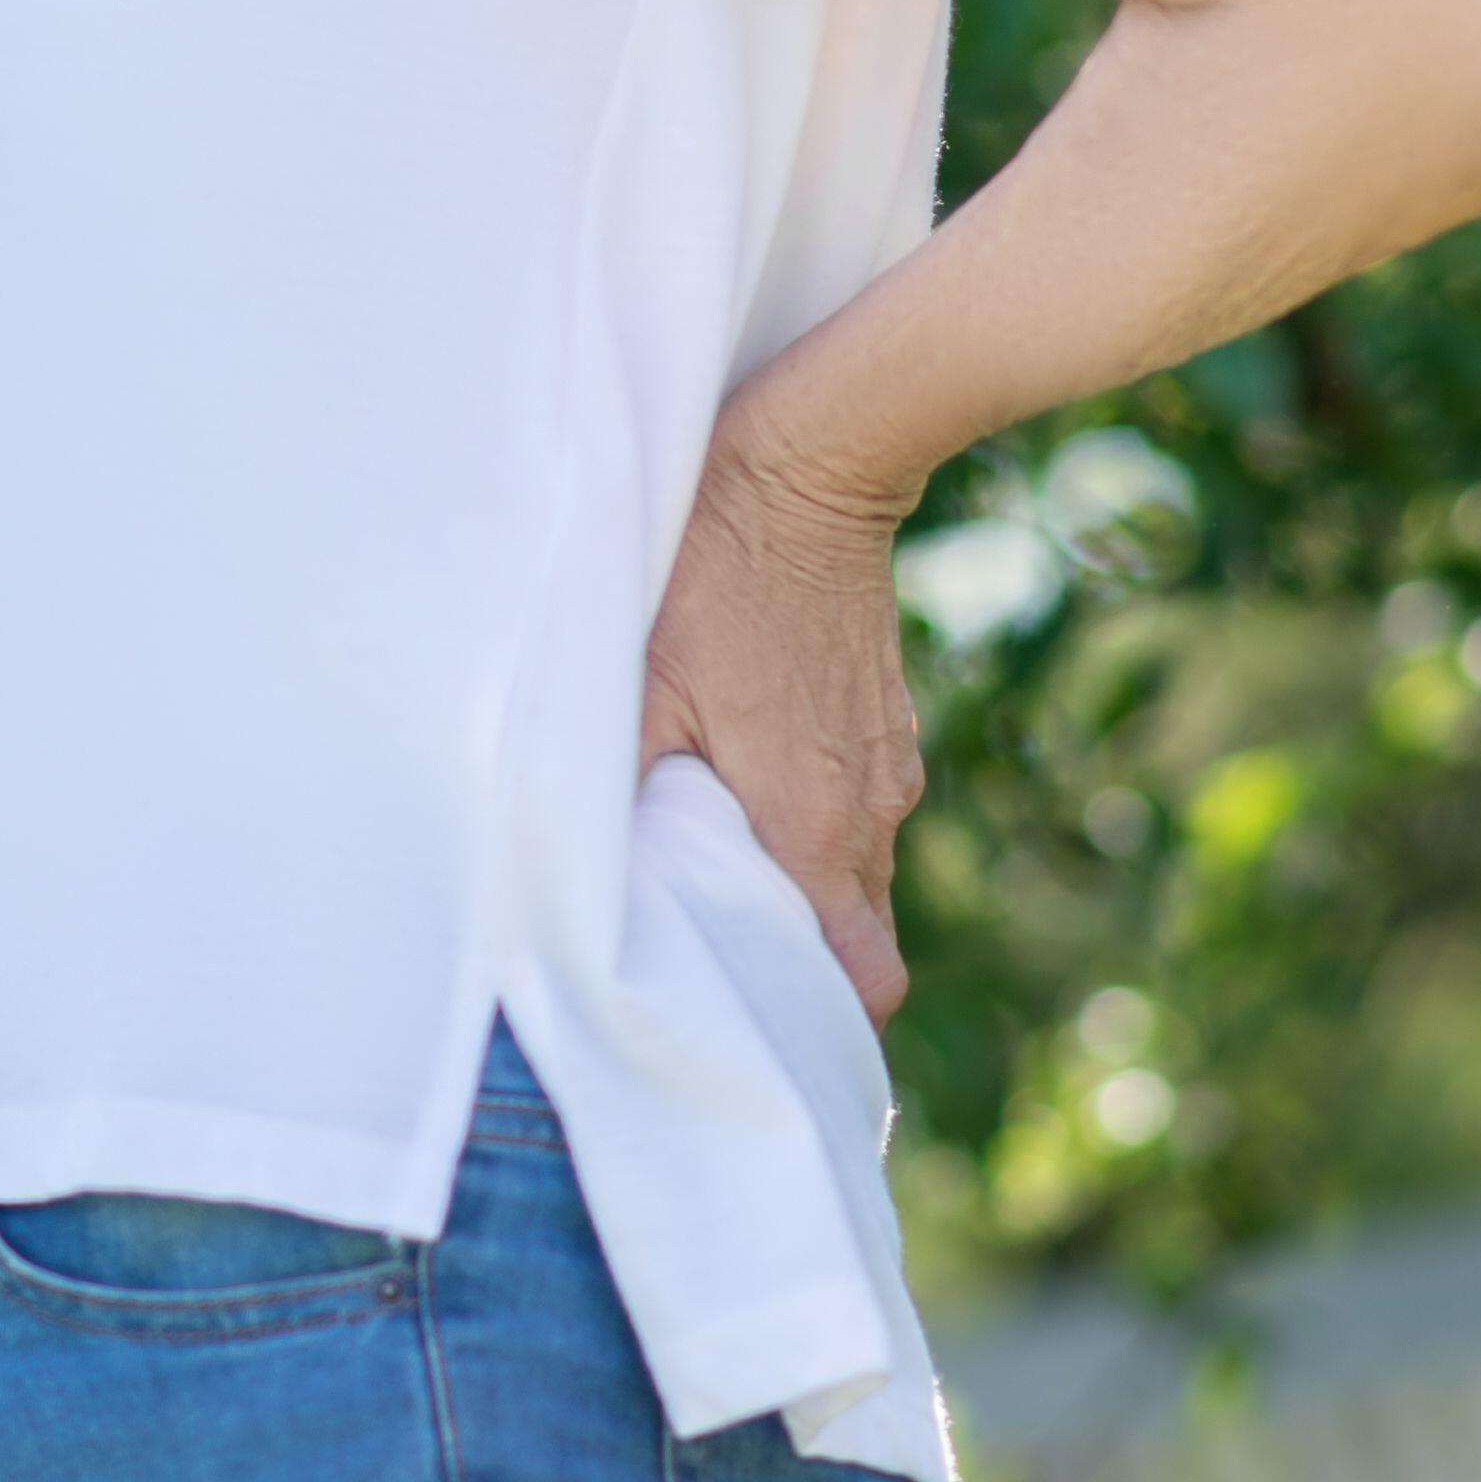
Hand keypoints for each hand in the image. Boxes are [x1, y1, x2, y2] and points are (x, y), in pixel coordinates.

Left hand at [639, 428, 923, 1018]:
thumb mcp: (640, 684)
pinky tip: (742, 784)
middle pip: (858, 936)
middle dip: (798, 957)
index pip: (866, 980)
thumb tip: (594, 879)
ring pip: (855, 870)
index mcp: (816, 827)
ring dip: (799, 882)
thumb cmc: (717, 575)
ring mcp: (886, 763)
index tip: (757, 1015)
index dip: (819, 1014)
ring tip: (714, 861)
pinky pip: (855, 808)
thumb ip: (625, 792)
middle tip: (713, 946)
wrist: (810, 466)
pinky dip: (811, 822)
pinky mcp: (882, 720)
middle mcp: (869, 811)